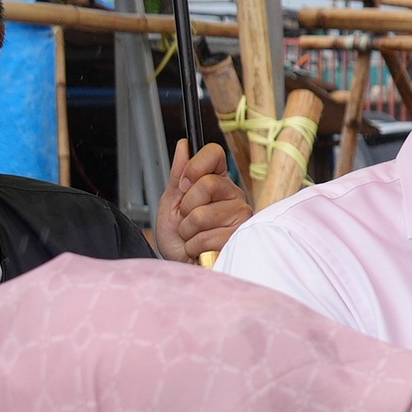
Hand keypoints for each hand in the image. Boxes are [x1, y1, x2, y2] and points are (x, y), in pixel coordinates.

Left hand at [160, 139, 255, 260]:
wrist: (181, 266)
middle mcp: (233, 195)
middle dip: (186, 207)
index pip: (214, 153)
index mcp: (217, 181)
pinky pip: (207, 237)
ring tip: (192, 237)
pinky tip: (200, 249)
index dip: (195, 166)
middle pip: (207, 184)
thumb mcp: (171, 203)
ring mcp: (241, 217)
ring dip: (188, 231)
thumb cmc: (177, 237)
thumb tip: (184, 145)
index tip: (184, 184)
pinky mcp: (240, 239)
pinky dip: (194, 246)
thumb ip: (178, 175)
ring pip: (203, 214)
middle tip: (186, 220)